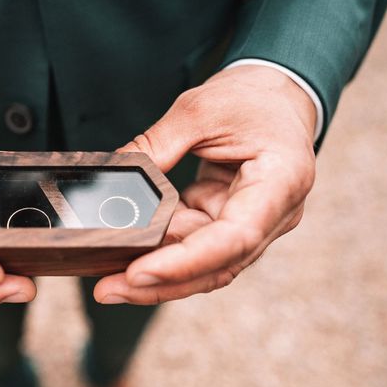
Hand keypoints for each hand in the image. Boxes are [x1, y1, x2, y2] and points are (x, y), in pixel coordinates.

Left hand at [95, 66, 316, 303]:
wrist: (275, 96)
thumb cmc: (251, 98)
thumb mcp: (199, 109)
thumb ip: (156, 145)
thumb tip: (116, 175)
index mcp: (279, 183)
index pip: (235, 238)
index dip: (186, 261)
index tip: (140, 272)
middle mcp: (271, 215)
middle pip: (216, 265)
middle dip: (160, 282)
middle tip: (107, 290)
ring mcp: (250, 223)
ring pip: (202, 265)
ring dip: (156, 275)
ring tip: (106, 282)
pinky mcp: (225, 222)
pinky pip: (192, 246)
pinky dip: (160, 252)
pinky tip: (125, 256)